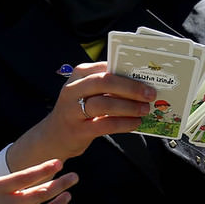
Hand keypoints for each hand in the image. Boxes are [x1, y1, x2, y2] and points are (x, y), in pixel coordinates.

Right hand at [6, 61, 155, 170]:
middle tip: (150, 94)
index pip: (106, 67)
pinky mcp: (78, 130)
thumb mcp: (87, 91)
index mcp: (79, 74)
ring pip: (105, 103)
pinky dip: (124, 123)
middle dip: (131, 87)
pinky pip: (105, 124)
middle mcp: (73, 89)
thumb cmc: (78, 109)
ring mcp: (73, 110)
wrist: (54, 136)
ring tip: (145, 109)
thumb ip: (108, 85)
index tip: (147, 75)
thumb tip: (141, 84)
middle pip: (105, 82)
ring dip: (129, 106)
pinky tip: (135, 123)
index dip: (128, 70)